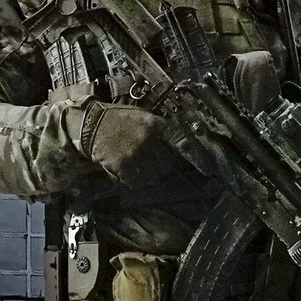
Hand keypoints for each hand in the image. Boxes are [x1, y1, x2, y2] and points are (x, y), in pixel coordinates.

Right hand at [75, 101, 211, 208]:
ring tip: (133, 159)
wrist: (91, 124)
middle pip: (168, 165)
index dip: (198, 157)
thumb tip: (183, 153)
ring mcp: (136, 154)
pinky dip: (133, 179)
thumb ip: (163, 133)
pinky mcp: (124, 166)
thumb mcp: (145, 118)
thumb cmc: (120, 121)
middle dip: (160, 164)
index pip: (184, 141)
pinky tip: (125, 166)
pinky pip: (137, 182)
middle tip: (146, 155)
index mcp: (157, 124)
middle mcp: (149, 139)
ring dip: (147, 173)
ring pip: (154, 176)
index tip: (209, 170)